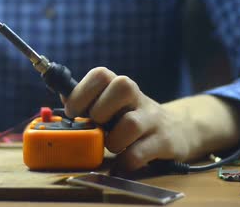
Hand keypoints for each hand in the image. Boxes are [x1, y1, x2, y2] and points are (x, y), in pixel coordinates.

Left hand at [62, 67, 239, 171]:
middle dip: (100, 111)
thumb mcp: (110, 105)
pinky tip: (121, 164)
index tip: (73, 111)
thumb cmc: (130, 117)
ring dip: (114, 140)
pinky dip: (125, 162)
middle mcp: (138, 97)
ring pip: (131, 123)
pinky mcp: (164, 141)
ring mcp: (153, 118)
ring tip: (111, 146)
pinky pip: (140, 153)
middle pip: (122, 86)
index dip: (82, 92)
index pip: (101, 74)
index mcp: (119, 86)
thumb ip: (86, 101)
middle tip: (97, 126)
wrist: (176, 130)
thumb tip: (63, 95)